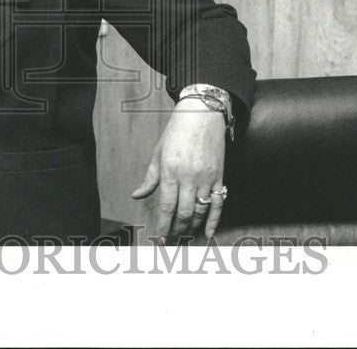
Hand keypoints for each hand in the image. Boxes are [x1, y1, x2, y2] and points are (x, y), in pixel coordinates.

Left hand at [131, 99, 225, 241]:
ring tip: (185, 237)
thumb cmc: (177, 131)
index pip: (166, 206)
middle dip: (176, 230)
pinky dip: (214, 219)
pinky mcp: (219, 176)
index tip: (158, 239)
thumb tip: (137, 195)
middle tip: (171, 242)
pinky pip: (218, 202)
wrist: (202, 114)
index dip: (162, 226)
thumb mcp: (158, 152)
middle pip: (183, 212)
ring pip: (200, 210)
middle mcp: (189, 177)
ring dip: (192, 226)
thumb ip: (150, 177)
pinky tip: (208, 232)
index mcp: (170, 171)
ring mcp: (206, 177)